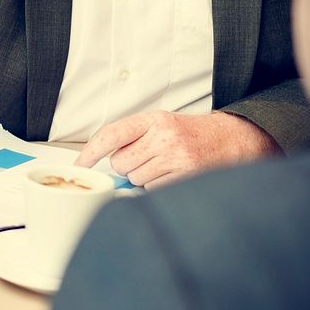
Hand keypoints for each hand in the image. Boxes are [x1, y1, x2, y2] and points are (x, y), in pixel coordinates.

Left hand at [75, 110, 280, 187]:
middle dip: (127, 166)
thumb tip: (99, 161)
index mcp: (152, 119)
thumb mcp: (159, 124)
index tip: (78, 164)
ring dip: (143, 177)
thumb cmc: (189, 133)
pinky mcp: (186, 176)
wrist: (231, 138)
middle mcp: (164, 136)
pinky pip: (153, 190)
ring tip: (163, 165)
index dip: (90, 151)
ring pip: (135, 179)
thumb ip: (131, 137)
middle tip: (147, 158)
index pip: (111, 134)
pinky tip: (172, 175)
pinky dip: (158, 186)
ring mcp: (176, 157)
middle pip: (121, 163)